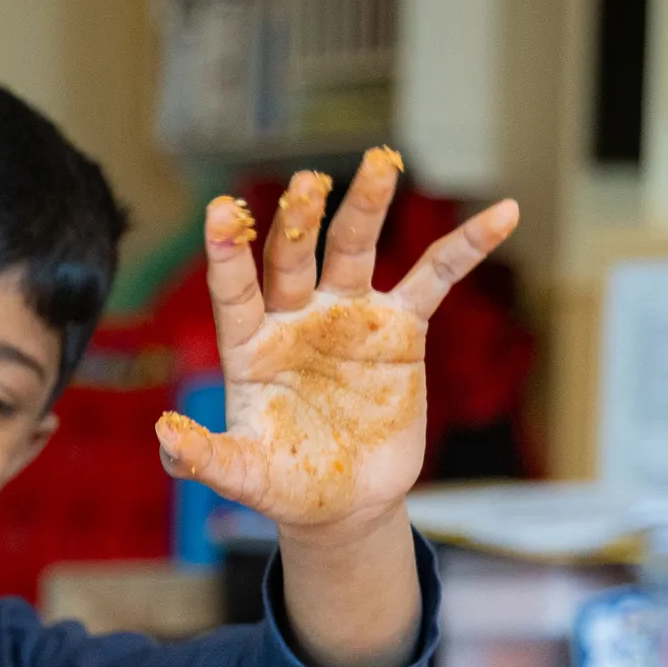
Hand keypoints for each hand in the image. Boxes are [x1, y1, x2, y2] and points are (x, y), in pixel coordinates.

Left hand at [156, 149, 518, 538]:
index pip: (233, 291)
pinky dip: (467, 247)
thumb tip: (164, 437)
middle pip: (293, 256)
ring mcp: (348, 316)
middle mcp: (294, 318)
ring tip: (379, 163)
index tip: (220, 213)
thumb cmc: (285, 484)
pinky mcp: (401, 329)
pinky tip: (503, 213)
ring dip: (365, 207)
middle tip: (306, 183)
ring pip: (355, 249)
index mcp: (248, 345)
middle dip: (298, 219)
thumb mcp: (243, 475)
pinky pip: (434, 278)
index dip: (227, 254)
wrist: (345, 503)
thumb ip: (204, 458)